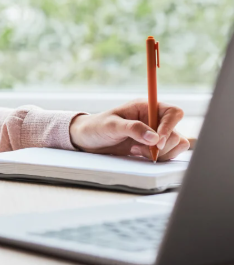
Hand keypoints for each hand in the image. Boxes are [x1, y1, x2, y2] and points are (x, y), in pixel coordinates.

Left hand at [69, 99, 189, 160]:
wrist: (87, 140)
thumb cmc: (97, 127)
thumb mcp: (112, 126)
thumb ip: (133, 129)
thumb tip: (154, 137)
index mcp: (146, 107)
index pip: (173, 113)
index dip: (170, 127)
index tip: (156, 141)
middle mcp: (154, 119)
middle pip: (176, 132)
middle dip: (163, 144)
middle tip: (144, 149)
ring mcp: (155, 133)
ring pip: (176, 144)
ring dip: (162, 152)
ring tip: (139, 151)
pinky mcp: (153, 146)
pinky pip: (169, 153)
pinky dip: (160, 157)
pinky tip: (140, 154)